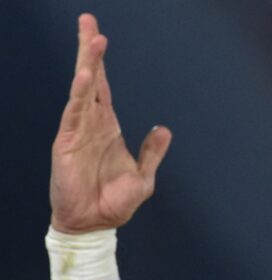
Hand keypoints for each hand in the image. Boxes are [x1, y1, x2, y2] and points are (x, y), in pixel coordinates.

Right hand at [50, 14, 170, 233]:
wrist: (94, 225)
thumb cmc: (115, 202)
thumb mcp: (143, 176)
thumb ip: (152, 152)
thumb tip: (163, 128)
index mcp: (108, 128)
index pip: (104, 88)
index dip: (101, 62)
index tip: (100, 35)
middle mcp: (91, 124)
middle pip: (91, 79)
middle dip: (89, 50)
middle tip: (88, 21)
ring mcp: (78, 132)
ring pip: (83, 90)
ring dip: (88, 64)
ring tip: (93, 39)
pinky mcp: (67, 143)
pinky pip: (74, 114)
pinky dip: (80, 94)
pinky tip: (86, 77)